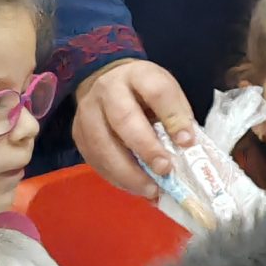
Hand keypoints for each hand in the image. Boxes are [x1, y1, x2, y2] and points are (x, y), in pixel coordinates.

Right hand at [72, 59, 197, 199]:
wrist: (107, 81)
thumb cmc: (143, 92)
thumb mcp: (166, 90)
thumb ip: (176, 114)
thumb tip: (185, 146)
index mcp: (137, 75)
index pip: (157, 92)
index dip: (173, 117)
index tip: (188, 141)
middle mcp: (107, 90)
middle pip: (124, 120)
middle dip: (146, 149)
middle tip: (165, 170)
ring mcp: (87, 112)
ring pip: (103, 145)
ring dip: (128, 173)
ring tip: (151, 189)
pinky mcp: (78, 134)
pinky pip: (95, 160)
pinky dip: (116, 178)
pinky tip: (135, 187)